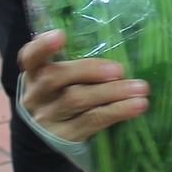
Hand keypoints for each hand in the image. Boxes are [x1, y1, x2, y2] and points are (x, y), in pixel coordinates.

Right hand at [19, 29, 149, 141]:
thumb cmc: (65, 92)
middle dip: (89, 70)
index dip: (43, 46)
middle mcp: (36, 94)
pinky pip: (92, 121)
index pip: (30, 56)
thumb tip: (118, 43)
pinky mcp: (65, 136)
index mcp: (34, 72)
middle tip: (119, 70)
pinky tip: (137, 105)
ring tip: (140, 88)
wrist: (53, 133)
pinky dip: (117, 111)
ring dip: (113, 92)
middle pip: (55, 77)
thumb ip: (77, 60)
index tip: (60, 35)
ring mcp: (48, 117)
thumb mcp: (62, 74)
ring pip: (78, 100)